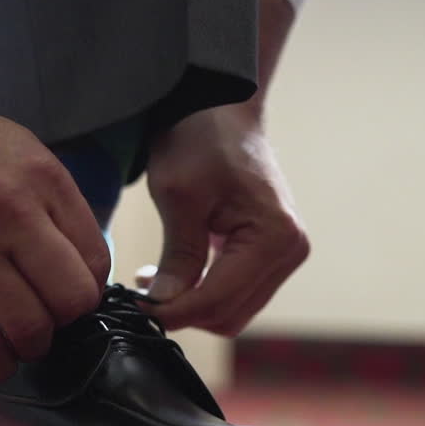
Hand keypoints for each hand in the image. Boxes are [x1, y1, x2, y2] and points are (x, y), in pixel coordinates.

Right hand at [0, 88, 109, 381]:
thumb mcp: (23, 154)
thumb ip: (58, 205)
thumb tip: (87, 270)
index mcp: (41, 181)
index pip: (96, 260)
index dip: (90, 286)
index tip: (72, 290)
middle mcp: (9, 215)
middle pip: (71, 300)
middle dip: (68, 319)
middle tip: (50, 315)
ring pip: (29, 330)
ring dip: (33, 344)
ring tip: (23, 335)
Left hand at [141, 104, 308, 335]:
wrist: (223, 110)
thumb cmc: (201, 139)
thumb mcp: (178, 195)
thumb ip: (177, 256)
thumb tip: (162, 305)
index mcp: (274, 236)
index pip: (218, 299)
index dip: (173, 312)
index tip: (134, 308)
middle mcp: (290, 251)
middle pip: (229, 315)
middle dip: (183, 312)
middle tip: (140, 297)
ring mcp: (286, 254)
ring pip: (233, 311)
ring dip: (193, 306)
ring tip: (152, 283)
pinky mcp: (273, 254)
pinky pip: (238, 294)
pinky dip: (204, 294)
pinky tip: (173, 276)